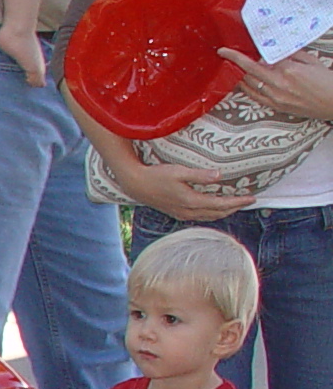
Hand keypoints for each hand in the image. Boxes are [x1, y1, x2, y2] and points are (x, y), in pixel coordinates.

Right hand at [106, 149, 253, 221]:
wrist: (136, 185)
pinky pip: (200, 217)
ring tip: (235, 206)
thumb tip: (220, 175)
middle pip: (217, 213)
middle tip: (248, 201)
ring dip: (224, 212)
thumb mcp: (178, 171)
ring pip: (209, 217)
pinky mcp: (177, 213)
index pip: (221, 204)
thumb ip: (200, 174)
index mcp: (191, 201)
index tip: (252, 198)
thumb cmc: (156, 175)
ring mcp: (182, 214)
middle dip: (234, 208)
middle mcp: (188, 211)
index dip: (238, 202)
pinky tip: (214, 209)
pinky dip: (212, 214)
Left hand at [220, 46, 332, 121]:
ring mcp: (276, 97)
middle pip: (248, 72)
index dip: (240, 55)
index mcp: (288, 69)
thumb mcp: (311, 61)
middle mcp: (279, 84)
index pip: (258, 59)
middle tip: (225, 57)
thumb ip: (291, 54)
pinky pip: (255, 97)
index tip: (225, 51)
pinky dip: (246, 89)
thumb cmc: (327, 81)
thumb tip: (274, 50)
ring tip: (233, 67)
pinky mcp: (277, 107)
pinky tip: (242, 83)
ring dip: (239, 75)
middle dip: (234, 63)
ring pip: (249, 85)